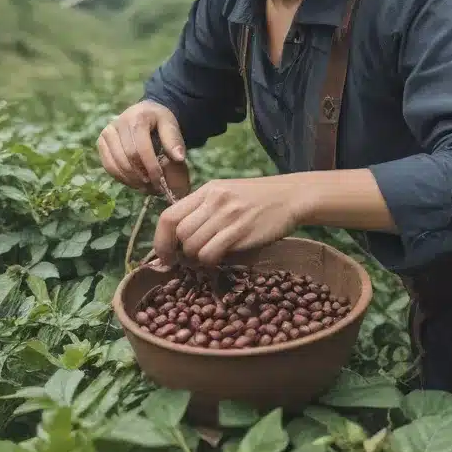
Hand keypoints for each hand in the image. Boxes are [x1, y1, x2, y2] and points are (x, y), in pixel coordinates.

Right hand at [97, 100, 190, 198]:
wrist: (145, 111)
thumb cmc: (159, 120)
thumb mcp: (170, 125)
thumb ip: (174, 140)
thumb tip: (179, 158)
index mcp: (136, 118)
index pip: (141, 150)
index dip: (150, 168)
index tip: (160, 182)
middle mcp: (117, 124)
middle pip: (127, 158)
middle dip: (141, 177)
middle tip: (154, 188)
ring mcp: (106, 133)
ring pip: (115, 164)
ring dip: (131, 180)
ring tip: (145, 187)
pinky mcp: (101, 143)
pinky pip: (108, 166)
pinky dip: (121, 177)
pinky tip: (134, 182)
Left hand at [153, 176, 301, 265]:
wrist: (291, 197)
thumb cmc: (258, 199)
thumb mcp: (226, 194)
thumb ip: (203, 210)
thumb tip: (179, 237)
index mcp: (207, 190)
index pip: (169, 215)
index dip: (160, 239)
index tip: (164, 255)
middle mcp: (214, 200)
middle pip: (179, 233)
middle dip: (180, 251)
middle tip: (190, 258)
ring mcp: (227, 215)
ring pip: (193, 245)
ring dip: (196, 258)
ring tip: (209, 256)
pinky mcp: (241, 231)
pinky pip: (211, 253)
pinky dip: (210, 261)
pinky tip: (220, 258)